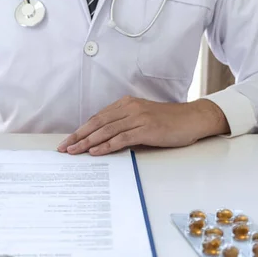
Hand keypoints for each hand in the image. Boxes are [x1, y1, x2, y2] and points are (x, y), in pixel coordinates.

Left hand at [58, 96, 229, 155]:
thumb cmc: (169, 122)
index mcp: (126, 104)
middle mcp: (130, 108)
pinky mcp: (147, 128)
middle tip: (64, 148)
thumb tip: (105, 140)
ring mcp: (138, 117)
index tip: (68, 141)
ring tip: (74, 152)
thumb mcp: (143, 119)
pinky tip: (95, 152)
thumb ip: (125, 125)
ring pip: (106, 130)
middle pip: (97, 123)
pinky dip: (106, 146)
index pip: (98, 118)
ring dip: (87, 142)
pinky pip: (121, 138)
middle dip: (78, 136)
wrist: (193, 118)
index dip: (81, 130)